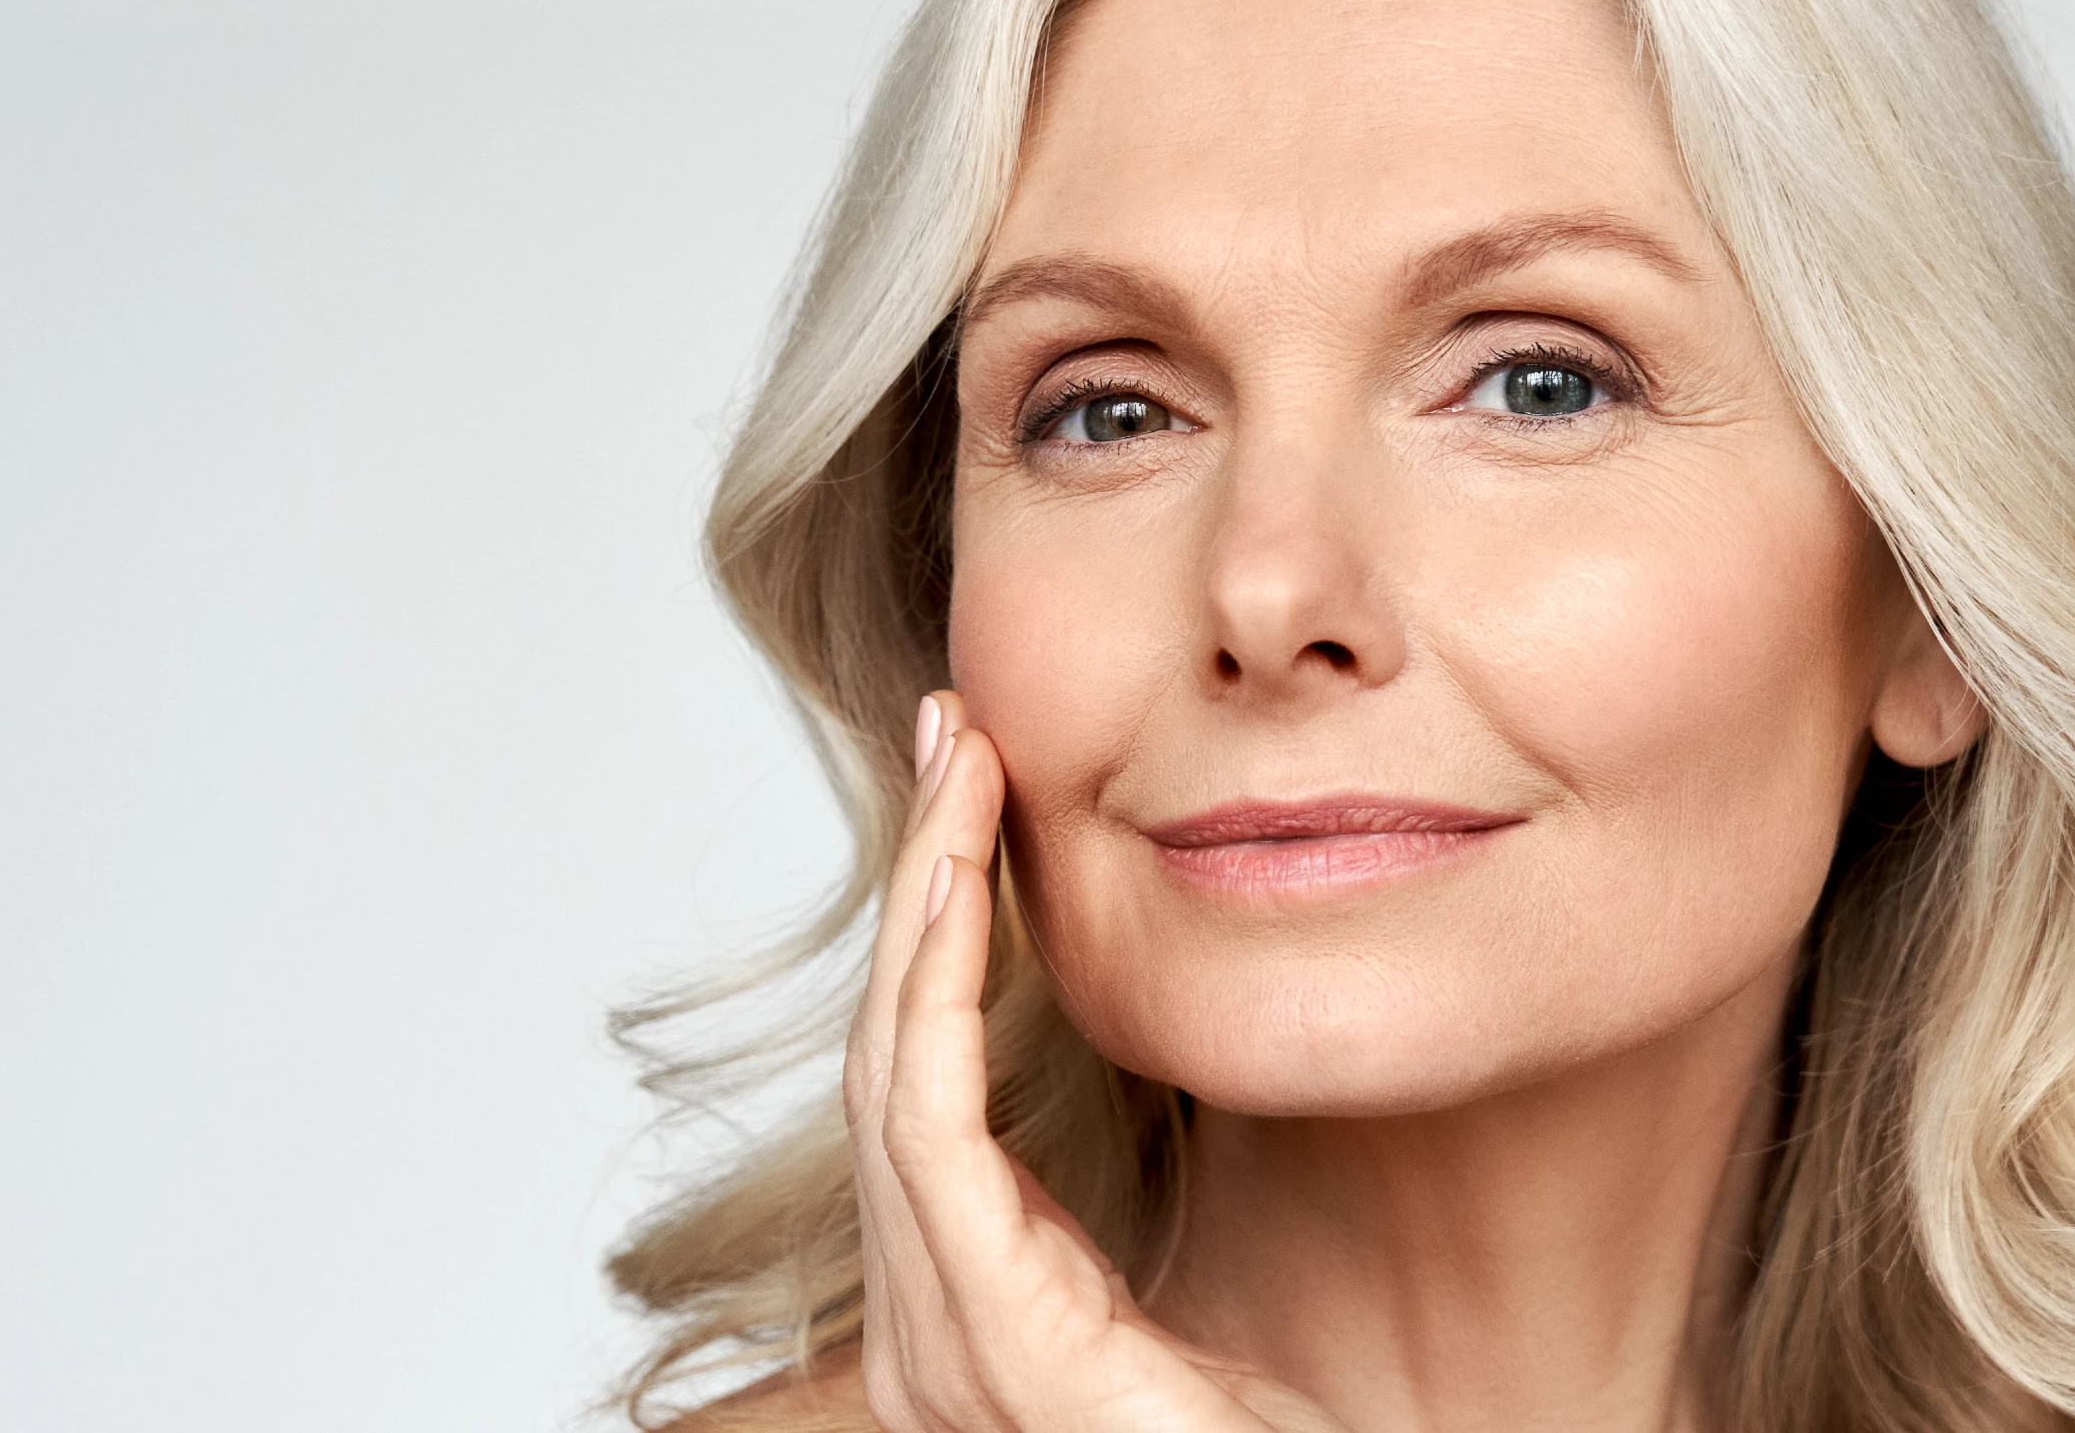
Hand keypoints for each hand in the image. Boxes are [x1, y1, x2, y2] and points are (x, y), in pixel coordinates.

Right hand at [845, 693, 1342, 1432]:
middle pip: (889, 1057)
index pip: (920, 1085)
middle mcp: (926, 1331)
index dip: (932, 934)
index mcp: (967, 1312)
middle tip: (950, 731)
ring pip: (896, 1072)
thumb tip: (1151, 1056)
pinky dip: (937, 995)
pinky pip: (931, 1132)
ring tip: (959, 773)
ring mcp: (945, 1343)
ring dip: (925, 907)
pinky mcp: (995, 1341)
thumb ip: (1118, 1213)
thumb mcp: (1184, 1304)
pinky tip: (965, 889)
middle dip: (915, 884)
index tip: (967, 791)